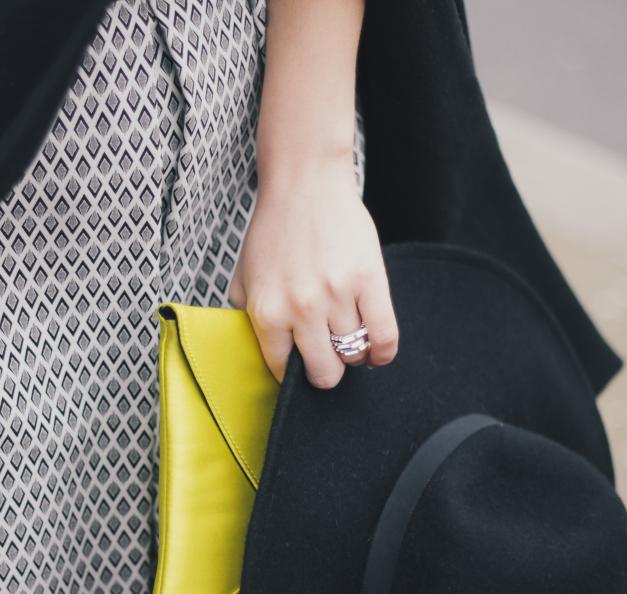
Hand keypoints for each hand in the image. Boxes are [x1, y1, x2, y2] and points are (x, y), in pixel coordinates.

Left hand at [228, 152, 398, 387]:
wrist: (304, 185)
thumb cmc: (273, 232)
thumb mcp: (243, 278)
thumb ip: (246, 318)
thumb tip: (260, 353)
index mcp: (266, 312)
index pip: (283, 370)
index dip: (293, 374)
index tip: (300, 368)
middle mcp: (300, 309)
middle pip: (324, 373)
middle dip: (326, 374)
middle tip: (328, 361)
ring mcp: (337, 296)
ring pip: (354, 354)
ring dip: (354, 356)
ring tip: (350, 344)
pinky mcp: (368, 280)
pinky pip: (384, 336)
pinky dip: (383, 353)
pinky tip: (377, 352)